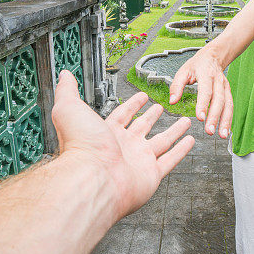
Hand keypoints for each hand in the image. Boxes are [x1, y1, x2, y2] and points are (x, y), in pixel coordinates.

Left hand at [52, 70, 193, 218]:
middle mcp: (123, 147)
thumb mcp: (69, 109)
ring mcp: (138, 161)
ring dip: (173, 131)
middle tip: (161, 108)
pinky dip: (181, 151)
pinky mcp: (151, 175)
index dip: (133, 105)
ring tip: (184, 121)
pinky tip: (190, 141)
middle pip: (142, 128)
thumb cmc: (81, 146)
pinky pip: (170, 160)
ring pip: (161, 142)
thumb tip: (64, 75)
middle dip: (152, 116)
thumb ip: (68, 90)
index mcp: (106, 133)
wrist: (92, 179)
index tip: (143, 96)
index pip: (122, 115)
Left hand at [169, 48, 232, 138]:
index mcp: (206, 74)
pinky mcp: (228, 92)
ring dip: (226, 121)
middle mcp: (218, 81)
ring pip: (228, 105)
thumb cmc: (197, 65)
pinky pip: (231, 107)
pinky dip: (229, 119)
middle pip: (219, 100)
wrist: (214, 56)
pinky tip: (226, 130)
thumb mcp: (183, 71)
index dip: (203, 105)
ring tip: (222, 135)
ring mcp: (225, 87)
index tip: (200, 118)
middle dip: (215, 117)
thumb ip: (176, 86)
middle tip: (210, 131)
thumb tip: (172, 101)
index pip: (206, 91)